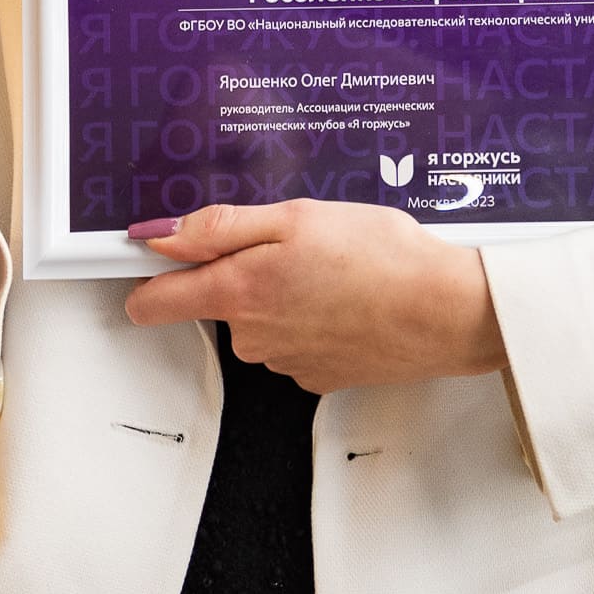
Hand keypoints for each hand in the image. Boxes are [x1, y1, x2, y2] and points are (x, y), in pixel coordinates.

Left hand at [123, 200, 506, 392]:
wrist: (444, 311)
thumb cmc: (380, 256)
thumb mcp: (296, 217)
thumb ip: (219, 228)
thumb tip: (159, 237)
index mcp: (239, 291)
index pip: (154, 302)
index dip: (149, 276)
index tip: (157, 256)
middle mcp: (253, 336)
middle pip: (219, 302)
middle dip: (245, 272)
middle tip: (297, 244)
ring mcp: (285, 362)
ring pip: (262, 321)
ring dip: (285, 295)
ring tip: (336, 269)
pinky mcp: (319, 376)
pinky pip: (297, 341)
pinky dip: (315, 319)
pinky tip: (350, 299)